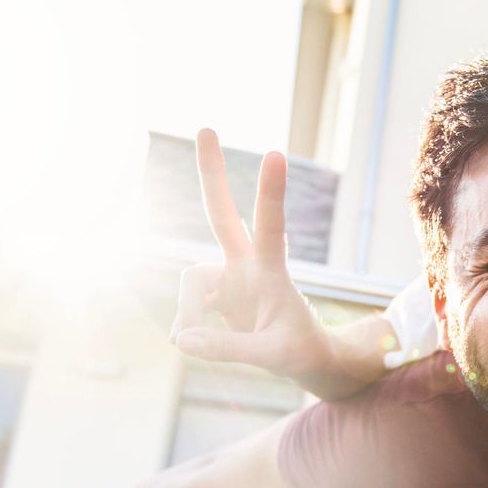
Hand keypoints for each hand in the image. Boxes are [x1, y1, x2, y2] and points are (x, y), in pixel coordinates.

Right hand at [170, 129, 335, 379]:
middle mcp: (247, 265)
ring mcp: (229, 276)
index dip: (270, 193)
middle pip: (222, 214)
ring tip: (191, 343)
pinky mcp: (216, 293)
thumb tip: (181, 339)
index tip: (275, 153)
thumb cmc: (301, 352)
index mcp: (271, 272)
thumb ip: (228, 348)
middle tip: (205, 128)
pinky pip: (187, 306)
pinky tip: (192, 341)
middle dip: (212, 174)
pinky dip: (186, 326)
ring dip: (187, 311)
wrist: (306, 359)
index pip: (271, 227)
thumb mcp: (273, 358)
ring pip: (190, 280)